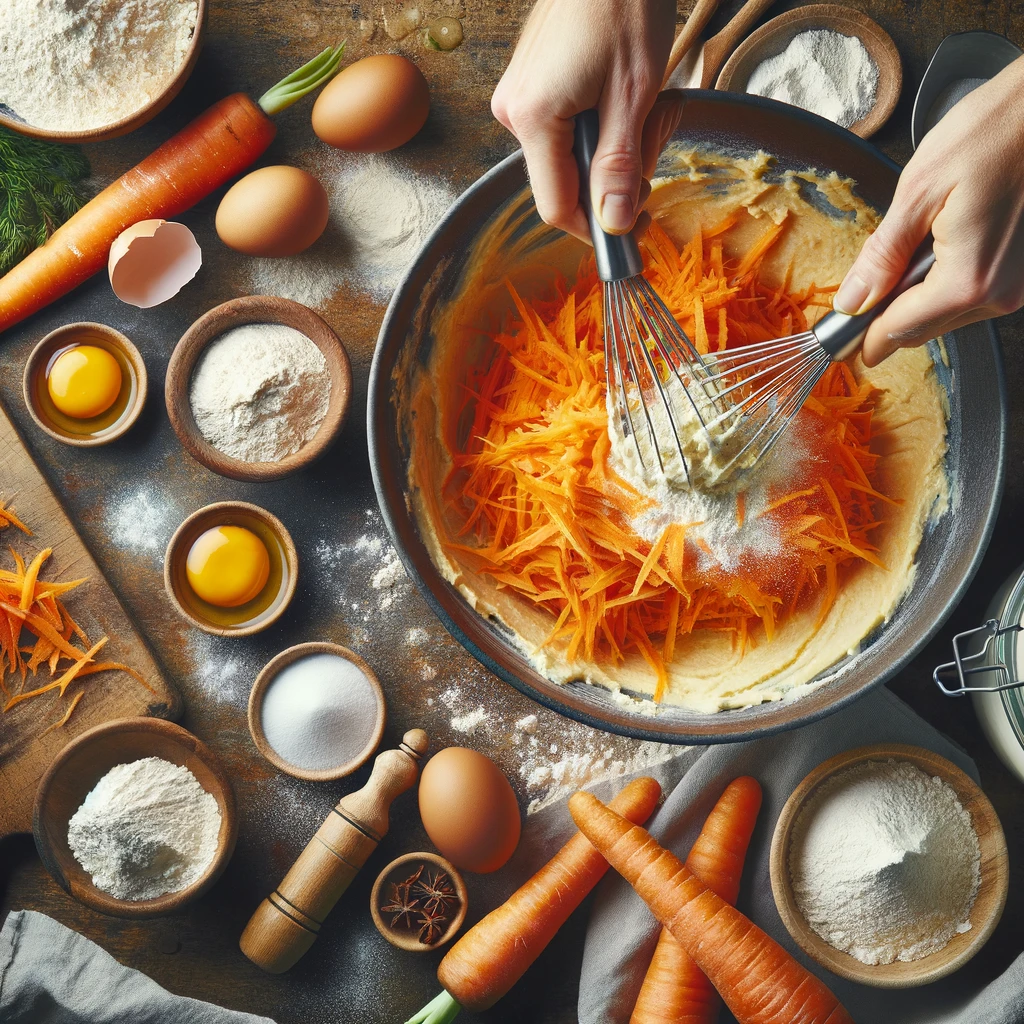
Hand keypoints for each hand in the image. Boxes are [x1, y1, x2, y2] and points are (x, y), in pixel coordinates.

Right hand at [491, 0, 679, 241]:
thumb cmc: (623, 4)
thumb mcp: (634, 93)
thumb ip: (620, 165)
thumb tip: (615, 222)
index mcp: (533, 118)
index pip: (557, 207)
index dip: (598, 227)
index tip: (635, 229)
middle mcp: (514, 112)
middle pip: (567, 181)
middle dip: (619, 172)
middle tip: (658, 131)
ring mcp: (519, 97)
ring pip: (572, 155)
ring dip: (617, 144)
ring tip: (651, 101)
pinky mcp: (531, 85)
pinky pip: (567, 128)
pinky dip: (603, 123)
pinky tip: (626, 92)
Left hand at [833, 56, 1023, 365]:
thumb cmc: (994, 132)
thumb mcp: (919, 192)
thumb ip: (882, 255)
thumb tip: (853, 301)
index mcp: (968, 280)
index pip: (900, 329)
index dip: (863, 338)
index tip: (840, 343)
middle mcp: (1001, 292)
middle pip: (925, 328)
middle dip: (888, 318)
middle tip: (858, 301)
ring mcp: (1019, 284)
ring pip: (949, 314)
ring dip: (919, 297)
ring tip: (911, 253)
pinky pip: (975, 293)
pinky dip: (948, 282)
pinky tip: (942, 246)